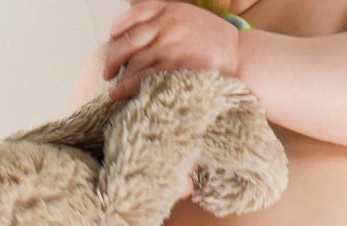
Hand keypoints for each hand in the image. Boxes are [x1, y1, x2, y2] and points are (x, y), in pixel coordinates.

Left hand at [102, 1, 241, 101]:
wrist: (240, 57)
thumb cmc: (216, 43)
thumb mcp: (192, 20)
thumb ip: (170, 21)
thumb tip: (147, 34)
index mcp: (170, 9)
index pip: (136, 12)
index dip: (119, 26)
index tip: (113, 37)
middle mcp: (167, 24)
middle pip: (129, 38)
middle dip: (113, 55)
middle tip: (107, 71)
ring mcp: (169, 45)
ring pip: (133, 60)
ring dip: (118, 75)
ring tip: (111, 88)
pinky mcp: (173, 67)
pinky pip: (143, 77)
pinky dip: (126, 87)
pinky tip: (118, 95)